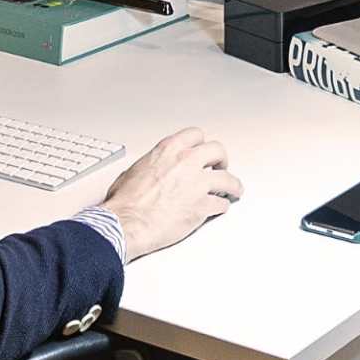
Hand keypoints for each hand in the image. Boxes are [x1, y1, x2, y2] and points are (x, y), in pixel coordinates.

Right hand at [102, 126, 239, 258]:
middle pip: (218, 151)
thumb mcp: (134, 170)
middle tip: (221, 167)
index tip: (203, 151)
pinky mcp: (202, 206)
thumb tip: (153, 170)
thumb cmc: (125, 202)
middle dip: (221, 160)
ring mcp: (197, 184)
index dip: (201, 145)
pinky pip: (221, 204)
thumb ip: (153, 164)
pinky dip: (221, 206)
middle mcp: (186, 162)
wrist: (126, 223)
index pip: (195, 135)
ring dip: (232, 185)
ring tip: (233, 190)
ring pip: (228, 179)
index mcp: (169, 150)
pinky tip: (219, 208)